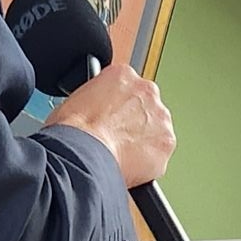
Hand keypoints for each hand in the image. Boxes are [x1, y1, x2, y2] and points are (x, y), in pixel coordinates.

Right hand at [46, 62, 175, 186]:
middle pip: (145, 107)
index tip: (111, 118)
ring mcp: (160, 117)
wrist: (83, 154)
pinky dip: (148, 161)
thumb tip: (95, 115)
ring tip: (121, 154)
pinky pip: (159, 153)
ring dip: (142, 141)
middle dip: (133, 122)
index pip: (127, 87)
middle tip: (116, 138)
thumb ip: (95, 101)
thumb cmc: (74, 132)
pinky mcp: (166, 142)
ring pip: (155, 130)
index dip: (117, 106)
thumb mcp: (74, 101)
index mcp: (123, 75)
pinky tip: (130, 166)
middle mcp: (146, 91)